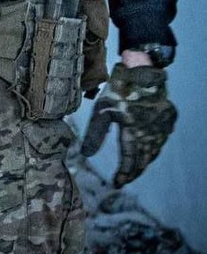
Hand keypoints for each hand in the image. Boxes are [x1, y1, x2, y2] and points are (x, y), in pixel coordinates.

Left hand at [80, 62, 176, 187]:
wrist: (143, 70)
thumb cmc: (119, 89)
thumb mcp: (102, 110)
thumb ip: (95, 134)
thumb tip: (85, 154)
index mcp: (135, 133)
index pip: (130, 161)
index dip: (123, 174)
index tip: (116, 183)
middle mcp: (151, 134)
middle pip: (143, 160)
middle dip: (134, 171)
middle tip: (124, 179)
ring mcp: (163, 127)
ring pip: (154, 151)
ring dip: (144, 161)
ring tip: (134, 168)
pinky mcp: (168, 119)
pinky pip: (161, 140)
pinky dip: (153, 148)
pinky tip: (148, 150)